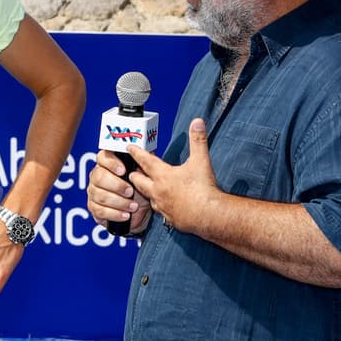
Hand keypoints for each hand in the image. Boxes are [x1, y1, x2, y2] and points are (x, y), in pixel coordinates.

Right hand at [88, 149, 151, 234]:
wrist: (140, 211)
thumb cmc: (140, 189)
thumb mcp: (144, 176)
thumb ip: (142, 164)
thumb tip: (144, 155)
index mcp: (108, 164)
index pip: (102, 157)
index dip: (111, 163)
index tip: (123, 170)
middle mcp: (97, 176)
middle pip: (99, 177)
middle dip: (116, 185)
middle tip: (130, 191)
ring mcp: (93, 192)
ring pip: (99, 195)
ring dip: (119, 202)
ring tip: (133, 206)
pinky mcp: (93, 208)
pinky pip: (99, 210)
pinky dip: (114, 214)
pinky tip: (125, 215)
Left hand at [127, 118, 221, 235]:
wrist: (211, 216)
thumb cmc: (204, 189)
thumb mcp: (201, 160)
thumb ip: (198, 140)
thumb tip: (198, 122)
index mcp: (163, 175)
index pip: (145, 161)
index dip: (136, 152)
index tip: (129, 148)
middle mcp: (158, 191)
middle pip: (139, 181)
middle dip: (134, 174)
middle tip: (133, 170)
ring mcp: (162, 206)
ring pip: (148, 197)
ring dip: (147, 191)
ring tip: (148, 187)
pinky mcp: (170, 219)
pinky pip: (161, 212)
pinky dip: (161, 207)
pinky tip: (166, 205)